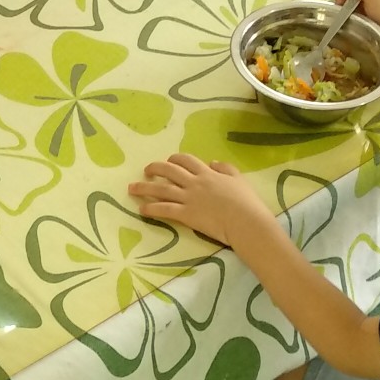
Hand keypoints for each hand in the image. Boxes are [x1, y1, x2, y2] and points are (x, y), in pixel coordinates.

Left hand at [128, 153, 271, 246]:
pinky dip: (151, 208)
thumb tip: (212, 162)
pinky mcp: (186, 214)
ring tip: (132, 188)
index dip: (175, 159)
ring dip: (144, 188)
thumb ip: (225, 168)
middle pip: (169, 170)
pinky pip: (164, 209)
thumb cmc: (247, 202)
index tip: (169, 161)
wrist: (246, 221)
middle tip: (146, 170)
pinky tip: (142, 209)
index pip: (186, 160)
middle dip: (155, 168)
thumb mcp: (239, 179)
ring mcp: (189, 198)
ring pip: (161, 189)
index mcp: (208, 173)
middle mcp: (195, 183)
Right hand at [334, 0, 379, 42]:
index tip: (342, 6)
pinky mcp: (369, 11)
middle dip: (343, 1)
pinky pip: (354, 9)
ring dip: (347, 10)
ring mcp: (368, 0)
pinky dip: (351, 15)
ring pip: (349, 0)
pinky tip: (356, 22)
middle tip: (346, 15)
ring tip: (351, 20)